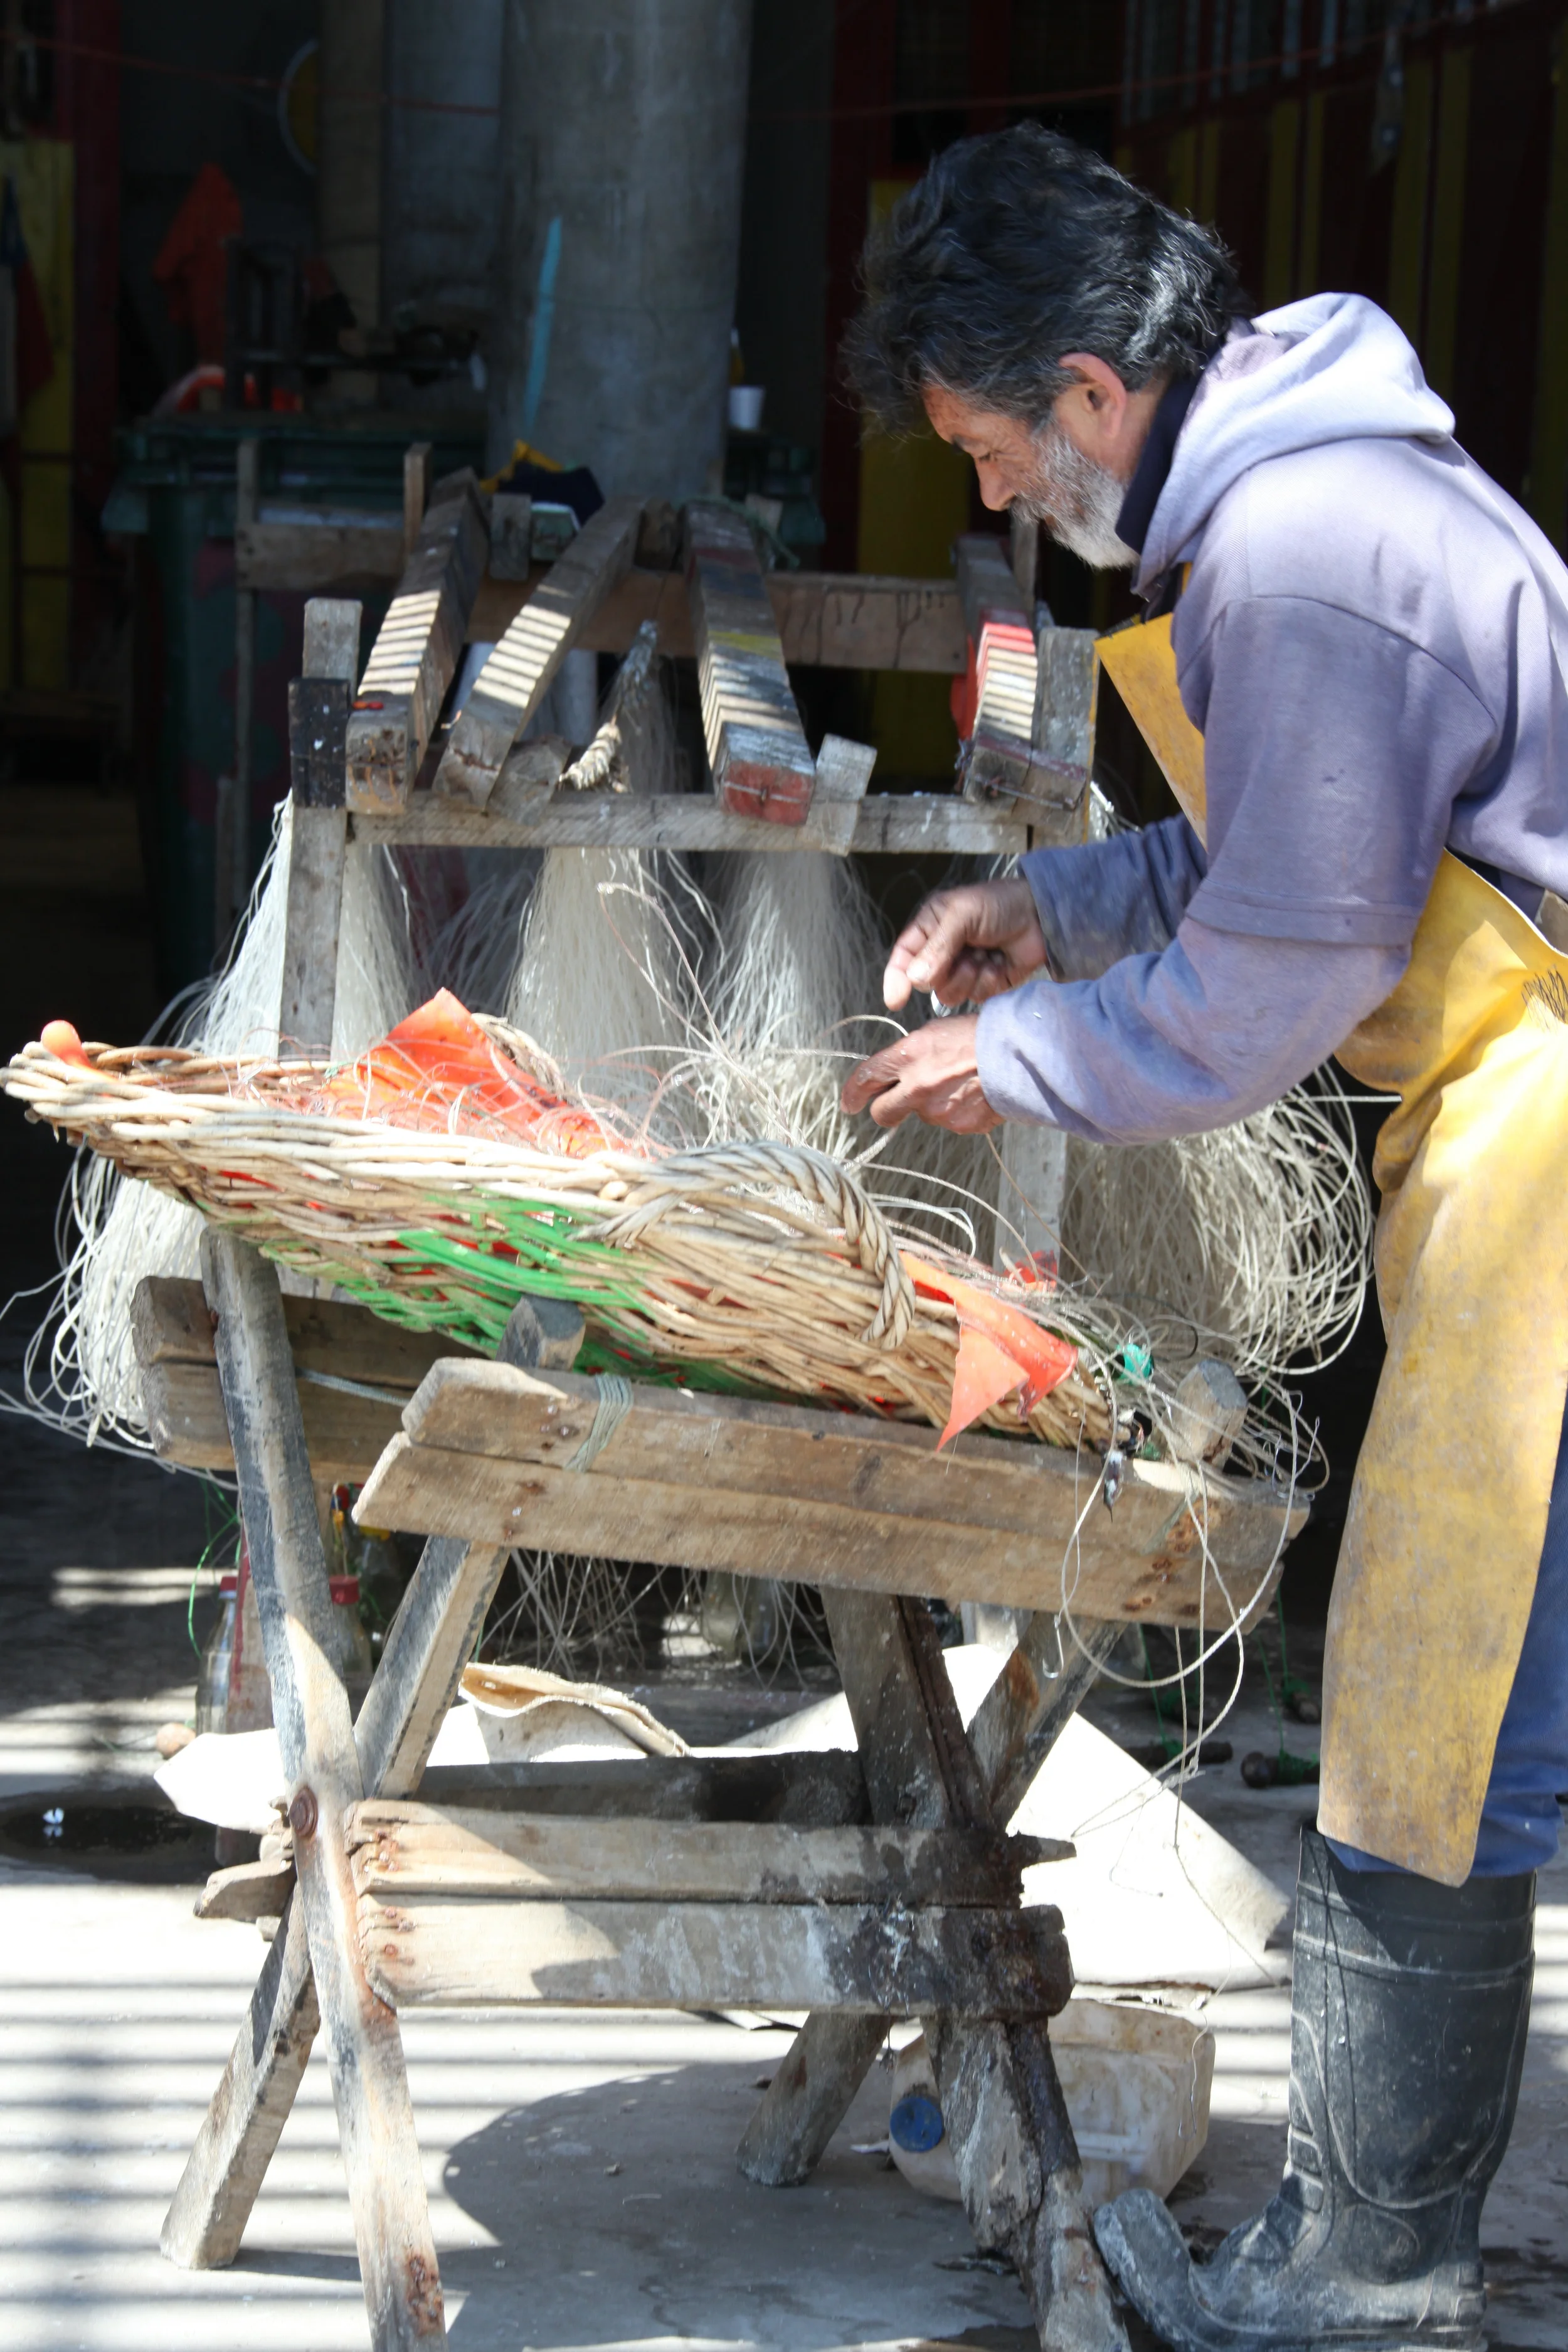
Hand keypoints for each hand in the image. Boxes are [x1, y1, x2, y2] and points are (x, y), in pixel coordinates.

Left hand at [841, 1013, 1001, 1132]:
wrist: (1018, 1056)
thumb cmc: (981, 1035)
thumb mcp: (935, 1032)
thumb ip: (910, 1055)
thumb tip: (900, 1070)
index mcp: (908, 1056)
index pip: (866, 1079)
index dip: (852, 1093)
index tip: (849, 1102)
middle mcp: (917, 1087)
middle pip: (882, 1113)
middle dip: (884, 1109)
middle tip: (892, 1103)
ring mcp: (938, 1110)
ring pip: (920, 1115)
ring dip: (929, 1105)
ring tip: (955, 1083)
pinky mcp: (959, 1126)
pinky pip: (948, 1122)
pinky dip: (955, 1111)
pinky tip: (970, 1094)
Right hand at [883, 877, 1047, 1011]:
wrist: (1042, 916)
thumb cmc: (1000, 904)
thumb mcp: (963, 914)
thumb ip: (938, 946)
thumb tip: (916, 978)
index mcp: (930, 929)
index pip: (903, 958)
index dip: (896, 979)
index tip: (895, 1000)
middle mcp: (942, 953)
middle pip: (926, 983)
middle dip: (948, 972)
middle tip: (969, 952)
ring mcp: (964, 971)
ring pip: (951, 995)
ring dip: (971, 976)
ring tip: (986, 955)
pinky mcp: (985, 985)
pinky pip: (976, 997)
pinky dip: (989, 981)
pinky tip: (1000, 963)